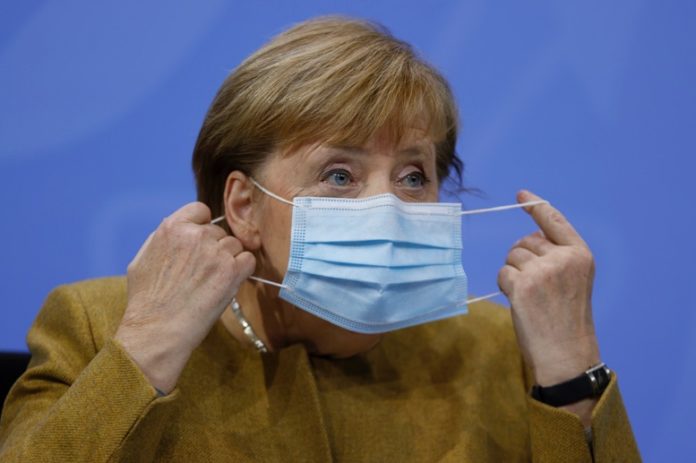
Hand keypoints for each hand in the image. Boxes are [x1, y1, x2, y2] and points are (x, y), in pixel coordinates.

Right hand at [114, 202, 254, 392]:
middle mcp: (196, 235)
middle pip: (219, 232)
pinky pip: (248, 259)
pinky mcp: (232, 270)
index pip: (200, 210)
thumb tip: (180, 228)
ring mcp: (216, 252)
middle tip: (202, 274)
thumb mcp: (142, 259)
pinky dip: (242, 271)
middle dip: (214, 249)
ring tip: (210, 283)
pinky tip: (227, 284)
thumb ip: (163, 238)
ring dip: (228, 261)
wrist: (157, 330)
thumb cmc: (146, 301)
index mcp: (172, 227)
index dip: (203, 226)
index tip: (200, 243)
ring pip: (235, 246)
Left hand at [498, 191, 599, 387]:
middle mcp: (563, 258)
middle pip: (525, 242)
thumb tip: (525, 242)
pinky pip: (502, 273)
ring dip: (513, 274)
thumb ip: (557, 258)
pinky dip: (506, 286)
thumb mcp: (573, 281)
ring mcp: (542, 270)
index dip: (536, 206)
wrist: (566, 355)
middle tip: (536, 287)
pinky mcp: (522, 285)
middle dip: (522, 259)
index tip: (522, 195)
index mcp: (580, 255)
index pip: (555, 221)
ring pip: (511, 256)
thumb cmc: (566, 321)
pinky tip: (521, 304)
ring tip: (531, 298)